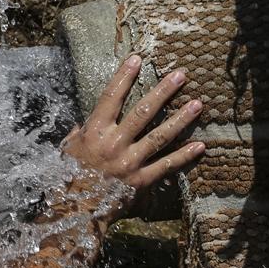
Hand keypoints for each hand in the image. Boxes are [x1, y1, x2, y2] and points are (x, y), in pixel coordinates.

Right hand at [62, 54, 204, 191]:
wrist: (74, 209)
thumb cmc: (68, 175)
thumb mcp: (68, 149)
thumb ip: (79, 133)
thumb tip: (82, 124)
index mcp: (94, 132)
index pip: (111, 97)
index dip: (124, 77)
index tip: (137, 58)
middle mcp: (114, 144)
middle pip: (143, 111)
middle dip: (163, 91)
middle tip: (180, 75)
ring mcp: (130, 162)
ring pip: (160, 136)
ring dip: (181, 118)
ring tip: (198, 104)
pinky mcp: (141, 180)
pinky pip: (166, 165)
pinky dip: (184, 155)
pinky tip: (200, 145)